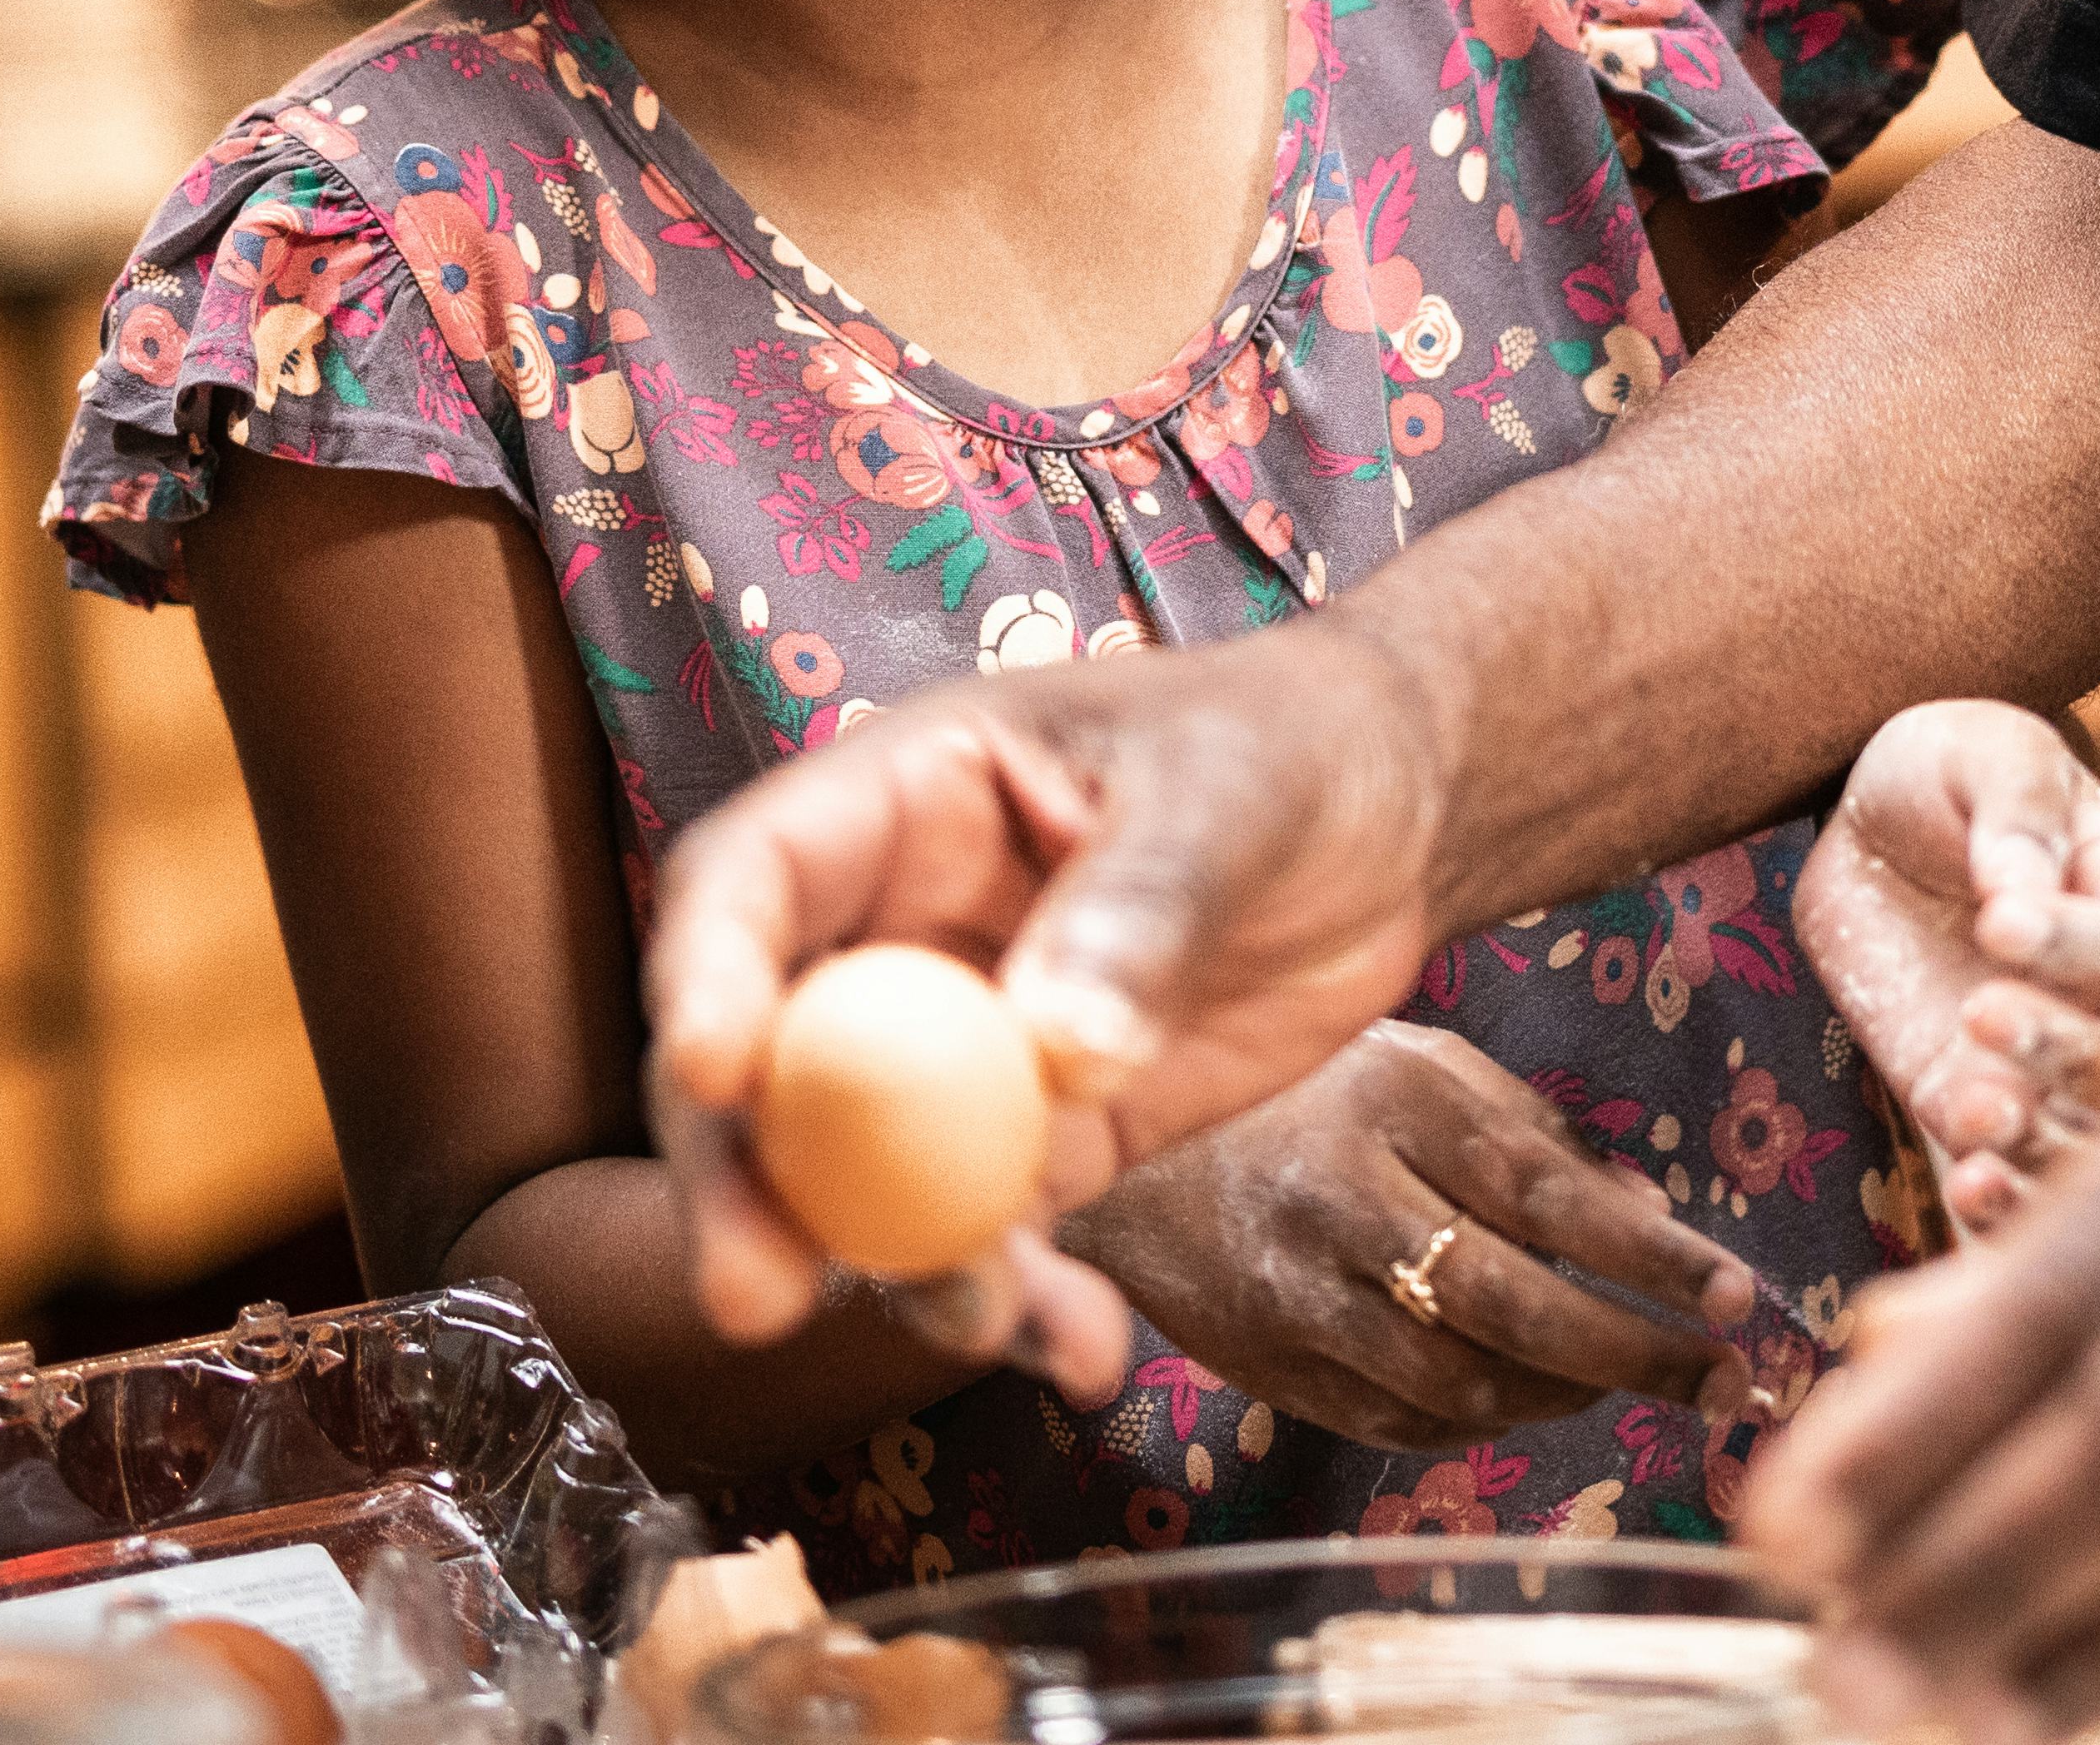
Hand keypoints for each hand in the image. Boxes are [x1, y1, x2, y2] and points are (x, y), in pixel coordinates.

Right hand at [637, 623, 1457, 1374]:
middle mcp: (896, 932)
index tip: (712, 1070)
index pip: (753, 876)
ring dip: (893, 1269)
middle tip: (757, 1294)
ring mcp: (955, 1051)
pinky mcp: (1033, 1142)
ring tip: (990, 1328)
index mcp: (905, 800)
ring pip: (857, 1178)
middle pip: (764, 1060)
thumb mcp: (1229, 792)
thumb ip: (1143, 904)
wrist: (1392, 827)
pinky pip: (983, 1235)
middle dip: (745, 1181)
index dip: (707, 970)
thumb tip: (1056, 1045)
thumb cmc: (1293, 750)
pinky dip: (1015, 1300)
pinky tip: (1083, 1349)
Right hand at [1067, 1020, 1766, 1446]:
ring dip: (1567, 1397)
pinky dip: (1480, 1422)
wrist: (1116, 1154)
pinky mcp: (1269, 1366)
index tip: (1736, 1295)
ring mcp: (1298, 1293)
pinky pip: (1400, 1422)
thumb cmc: (1298, 1095)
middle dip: (1636, 1352)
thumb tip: (1650, 1209)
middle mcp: (1342, 1198)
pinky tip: (1530, 1398)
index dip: (1650, 1254)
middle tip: (1725, 1377)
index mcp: (1393, 1101)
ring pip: (1460, 1384)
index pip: (1547, 1191)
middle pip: (1513, 1304)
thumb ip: (1533, 1131)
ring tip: (1634, 1383)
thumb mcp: (1416, 1065)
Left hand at [1794, 702, 2099, 1236]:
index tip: (1999, 920)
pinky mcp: (1970, 1104)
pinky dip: (2000, 1200)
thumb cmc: (1953, 770)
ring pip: (2091, 1142)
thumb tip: (2021, 891)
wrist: (1868, 826)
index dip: (2095, 947)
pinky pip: (2009, 1176)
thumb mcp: (1986, 754)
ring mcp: (2048, 1068)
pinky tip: (1966, 1185)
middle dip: (2079, 1056)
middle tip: (1982, 1011)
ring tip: (1974, 1116)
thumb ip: (2015, 809)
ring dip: (2043, 1145)